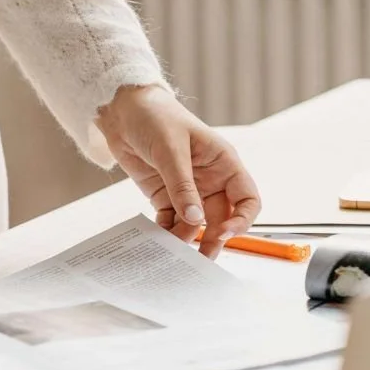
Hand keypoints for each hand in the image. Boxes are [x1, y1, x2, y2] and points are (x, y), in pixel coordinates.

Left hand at [95, 85, 261, 258]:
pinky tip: (158, 239)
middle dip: (213, 239)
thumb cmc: (155, 117)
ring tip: (172, 250)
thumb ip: (182, 186)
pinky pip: (172, 221)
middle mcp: (210, 180)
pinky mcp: (166, 196)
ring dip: (186, 238)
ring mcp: (188, 190)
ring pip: (195, 224)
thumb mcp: (171, 150)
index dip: (242, 219)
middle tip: (201, 259)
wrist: (122, 110)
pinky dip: (167, 232)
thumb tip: (195, 220)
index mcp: (223, 163)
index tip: (225, 233)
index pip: (247, 199)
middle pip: (221, 218)